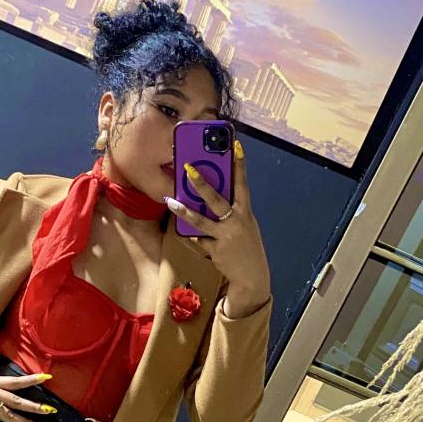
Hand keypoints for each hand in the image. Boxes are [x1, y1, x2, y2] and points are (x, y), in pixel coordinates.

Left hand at [166, 140, 270, 317]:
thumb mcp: (243, 225)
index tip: (236, 146)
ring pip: (201, 221)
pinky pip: (199, 240)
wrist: (252, 275)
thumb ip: (230, 211)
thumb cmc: (245, 245)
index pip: (243, 184)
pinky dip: (193, 237)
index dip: (240, 165)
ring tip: (171, 202)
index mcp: (245, 212)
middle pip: (216, 200)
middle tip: (188, 169)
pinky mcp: (216, 250)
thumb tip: (208, 197)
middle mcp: (237, 222)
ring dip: (184, 211)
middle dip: (201, 184)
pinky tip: (187, 234)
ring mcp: (226, 236)